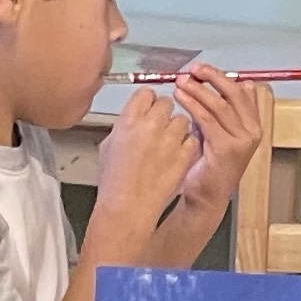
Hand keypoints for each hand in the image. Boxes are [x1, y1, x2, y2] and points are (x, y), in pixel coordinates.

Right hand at [94, 87, 203, 237]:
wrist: (128, 206)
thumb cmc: (114, 182)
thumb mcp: (108, 146)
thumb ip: (124, 126)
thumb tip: (133, 119)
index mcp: (128, 120)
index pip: (145, 93)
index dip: (148, 101)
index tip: (149, 107)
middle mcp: (150, 124)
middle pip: (166, 103)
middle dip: (164, 114)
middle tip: (159, 128)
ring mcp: (170, 138)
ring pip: (182, 120)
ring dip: (177, 129)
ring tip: (168, 145)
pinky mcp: (185, 153)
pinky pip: (192, 138)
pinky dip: (187, 145)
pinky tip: (176, 156)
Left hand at [160, 68, 264, 234]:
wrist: (206, 198)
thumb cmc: (209, 167)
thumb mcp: (219, 134)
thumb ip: (223, 113)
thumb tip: (229, 85)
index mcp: (253, 125)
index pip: (242, 92)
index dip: (221, 77)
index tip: (202, 69)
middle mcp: (252, 131)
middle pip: (233, 94)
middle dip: (211, 78)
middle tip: (192, 70)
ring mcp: (242, 141)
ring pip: (219, 105)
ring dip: (198, 90)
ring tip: (181, 82)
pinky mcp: (226, 148)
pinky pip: (207, 119)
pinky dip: (192, 105)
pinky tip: (180, 98)